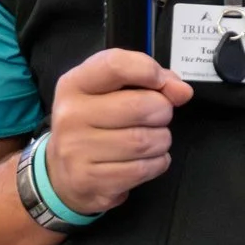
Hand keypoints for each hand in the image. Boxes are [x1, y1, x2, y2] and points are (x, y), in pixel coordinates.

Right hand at [41, 49, 194, 216]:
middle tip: (158, 117)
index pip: (115, 65)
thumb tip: (182, 91)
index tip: (161, 82)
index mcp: (74, 84)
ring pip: (144, 141)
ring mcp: (77, 149)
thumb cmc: (93, 126)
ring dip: (161, 140)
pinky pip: (142, 169)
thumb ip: (149, 82)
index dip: (148, 70)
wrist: (62, 174)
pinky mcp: (90, 179)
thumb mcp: (110, 94)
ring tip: (153, 140)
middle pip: (139, 106)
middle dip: (162, 112)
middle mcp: (71, 114)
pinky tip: (147, 160)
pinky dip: (157, 163)